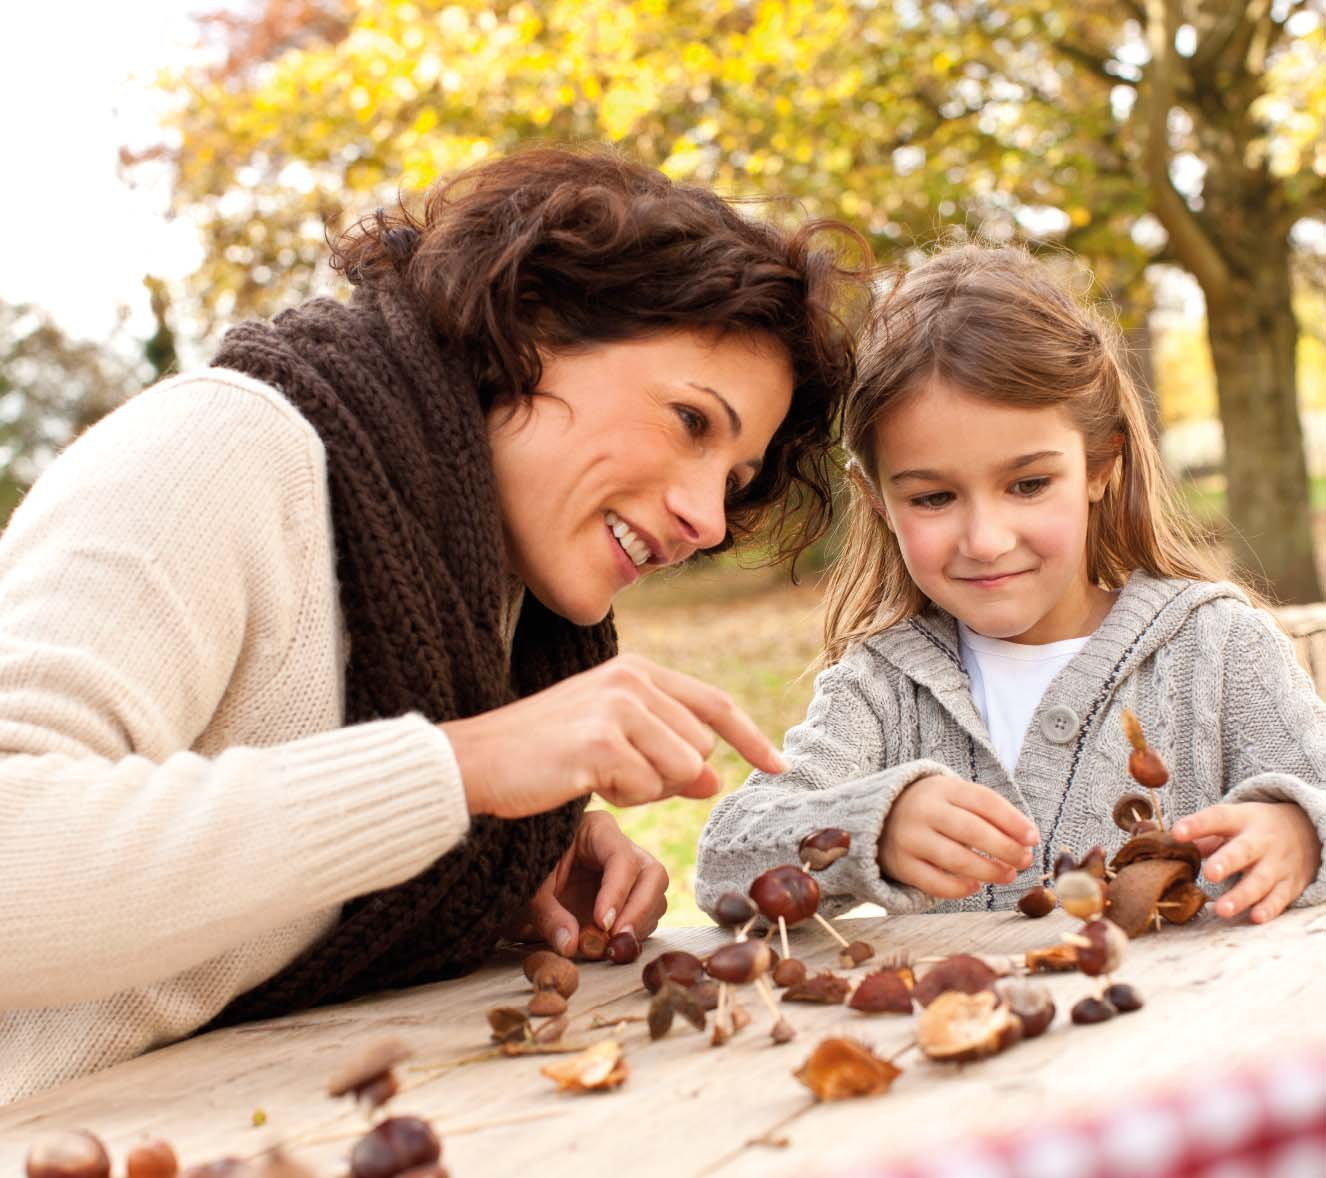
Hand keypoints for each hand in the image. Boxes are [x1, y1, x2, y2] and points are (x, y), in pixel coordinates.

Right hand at [444, 653, 785, 817]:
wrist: (478, 760)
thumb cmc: (542, 753)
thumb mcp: (612, 743)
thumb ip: (665, 752)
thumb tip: (715, 779)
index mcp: (636, 671)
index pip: (714, 704)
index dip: (751, 738)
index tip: (780, 766)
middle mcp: (632, 680)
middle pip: (699, 748)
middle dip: (668, 777)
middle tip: (612, 773)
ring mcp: (618, 707)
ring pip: (679, 771)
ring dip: (644, 789)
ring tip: (596, 774)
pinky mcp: (602, 741)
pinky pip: (645, 789)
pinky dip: (620, 798)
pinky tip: (583, 781)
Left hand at [517, 810, 668, 954]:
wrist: (529, 874)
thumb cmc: (531, 870)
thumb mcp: (532, 889)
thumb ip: (548, 915)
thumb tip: (570, 946)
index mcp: (598, 830)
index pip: (622, 857)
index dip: (617, 891)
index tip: (602, 923)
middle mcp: (623, 848)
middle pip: (653, 874)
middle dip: (639, 909)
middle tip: (616, 938)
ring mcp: (632, 873)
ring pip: (656, 896)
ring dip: (639, 925)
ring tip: (609, 947)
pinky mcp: (632, 897)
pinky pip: (648, 915)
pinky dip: (635, 934)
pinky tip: (612, 945)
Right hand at [877, 773, 1038, 898]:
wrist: (878, 818)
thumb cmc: (933, 810)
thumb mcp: (953, 798)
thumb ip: (986, 813)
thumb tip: (1025, 840)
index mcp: (942, 788)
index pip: (984, 801)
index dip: (1012, 821)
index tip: (1033, 838)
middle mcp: (924, 811)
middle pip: (972, 830)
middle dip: (1005, 848)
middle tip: (1024, 860)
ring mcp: (910, 838)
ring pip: (956, 859)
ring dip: (988, 870)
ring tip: (1007, 875)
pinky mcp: (901, 864)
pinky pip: (935, 883)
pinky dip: (960, 888)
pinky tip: (975, 886)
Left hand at [1172, 802, 1321, 923]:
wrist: (1306, 830)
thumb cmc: (1253, 828)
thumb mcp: (1232, 821)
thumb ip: (1204, 835)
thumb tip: (1173, 847)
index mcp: (1241, 819)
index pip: (1217, 818)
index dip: (1197, 825)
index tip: (1176, 833)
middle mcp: (1261, 841)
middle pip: (1243, 851)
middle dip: (1226, 862)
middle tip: (1209, 874)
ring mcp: (1277, 864)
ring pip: (1260, 880)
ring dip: (1241, 896)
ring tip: (1221, 910)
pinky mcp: (1291, 884)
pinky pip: (1280, 898)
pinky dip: (1269, 908)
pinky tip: (1255, 917)